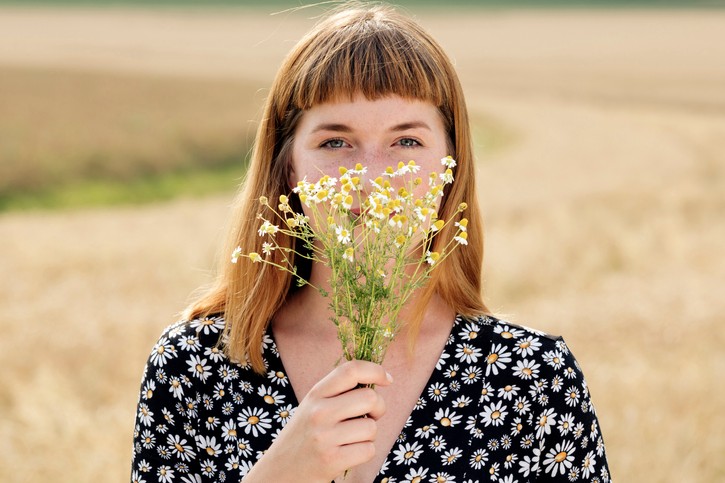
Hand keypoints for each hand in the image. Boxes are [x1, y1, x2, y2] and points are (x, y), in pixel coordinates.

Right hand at [242, 360, 391, 481]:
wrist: (279, 471)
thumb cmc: (305, 435)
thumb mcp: (313, 406)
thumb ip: (338, 391)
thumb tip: (378, 378)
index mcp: (315, 394)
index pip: (350, 370)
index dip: (375, 370)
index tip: (387, 379)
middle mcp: (319, 412)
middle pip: (370, 398)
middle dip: (379, 408)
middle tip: (370, 415)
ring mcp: (324, 437)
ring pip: (371, 427)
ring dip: (369, 435)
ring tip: (351, 438)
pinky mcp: (332, 461)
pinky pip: (368, 450)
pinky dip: (364, 452)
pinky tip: (348, 453)